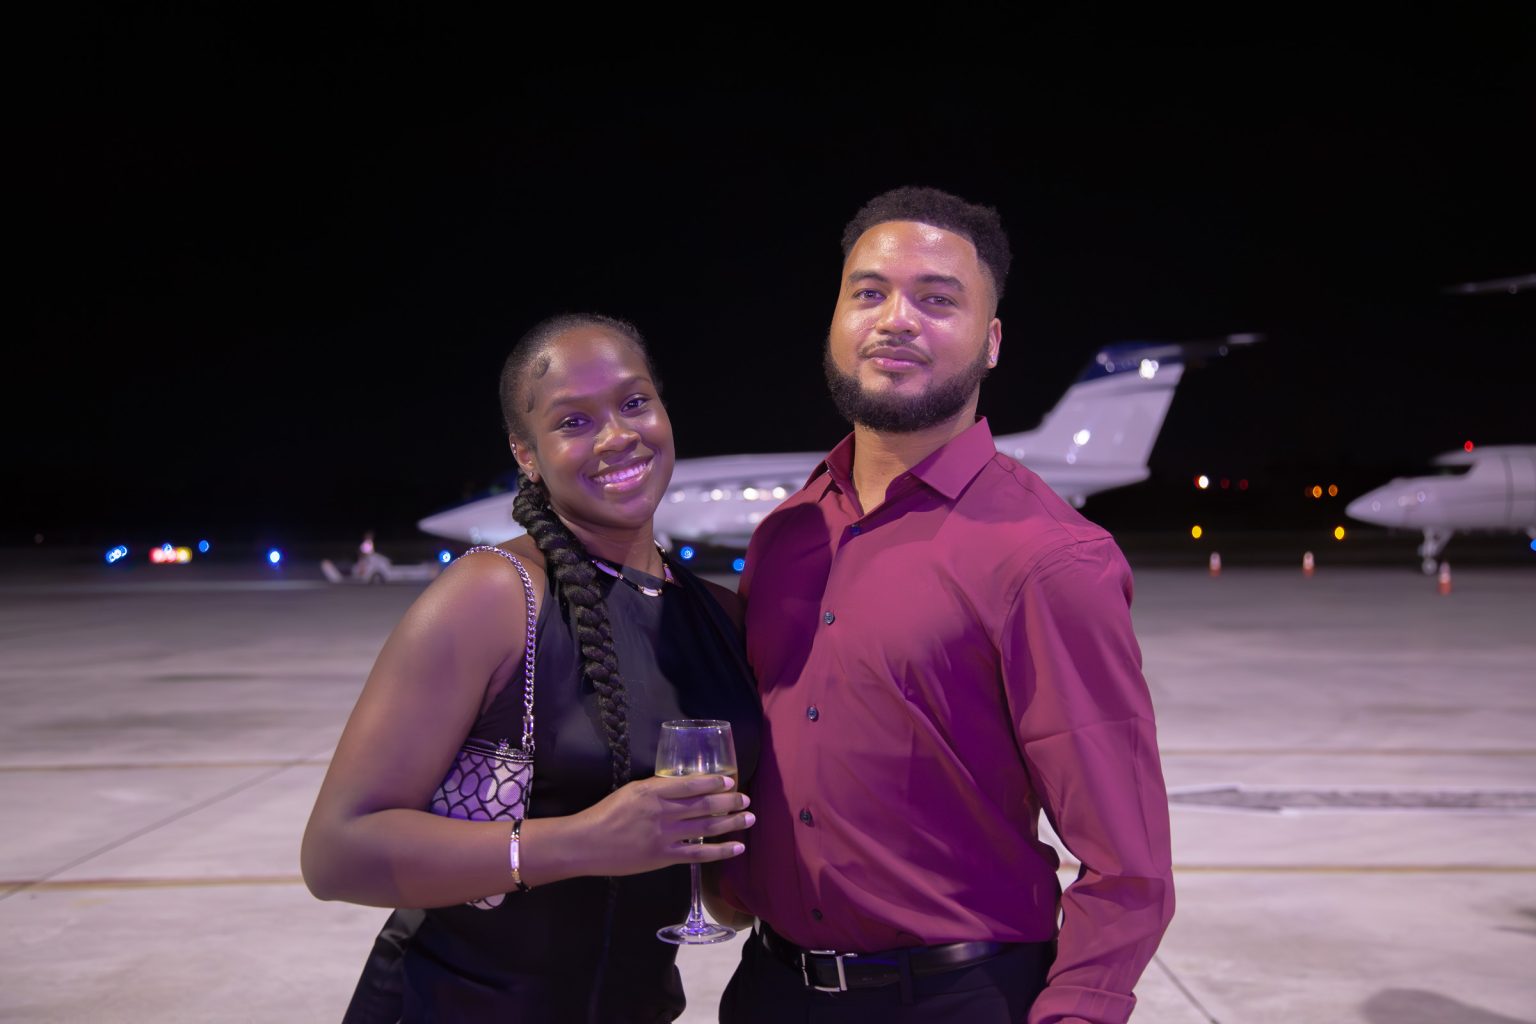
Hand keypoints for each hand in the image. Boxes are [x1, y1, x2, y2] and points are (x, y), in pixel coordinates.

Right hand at [525, 774, 753, 882]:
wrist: (586, 844)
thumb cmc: (606, 814)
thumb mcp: (630, 791)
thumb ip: (656, 789)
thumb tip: (683, 785)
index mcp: (653, 791)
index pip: (691, 784)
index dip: (714, 782)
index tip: (730, 780)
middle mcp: (662, 812)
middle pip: (704, 805)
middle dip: (730, 801)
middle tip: (746, 799)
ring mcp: (665, 836)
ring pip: (706, 828)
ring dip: (731, 822)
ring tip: (749, 818)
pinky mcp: (664, 857)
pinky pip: (698, 854)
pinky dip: (720, 851)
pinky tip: (737, 847)